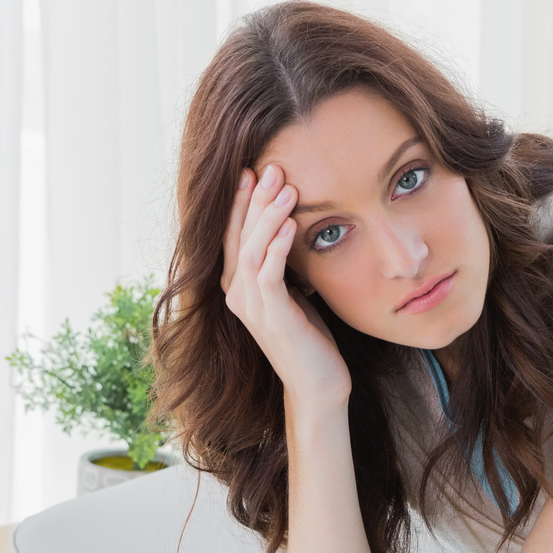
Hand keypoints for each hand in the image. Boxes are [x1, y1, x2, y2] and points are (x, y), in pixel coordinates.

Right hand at [222, 164, 352, 408]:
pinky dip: (278, 247)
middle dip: (253, 199)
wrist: (318, 385)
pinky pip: (268, 274)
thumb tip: (294, 231)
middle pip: (238, 236)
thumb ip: (285, 267)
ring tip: (286, 188)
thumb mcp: (296, 294)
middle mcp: (237, 295)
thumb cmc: (310, 338)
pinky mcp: (271, 317)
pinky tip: (291, 225)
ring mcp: (250, 307)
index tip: (253, 170)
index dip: (242, 202)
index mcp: (239, 287)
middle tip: (272, 167)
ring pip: (251, 250)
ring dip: (268, 217)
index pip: (234, 235)